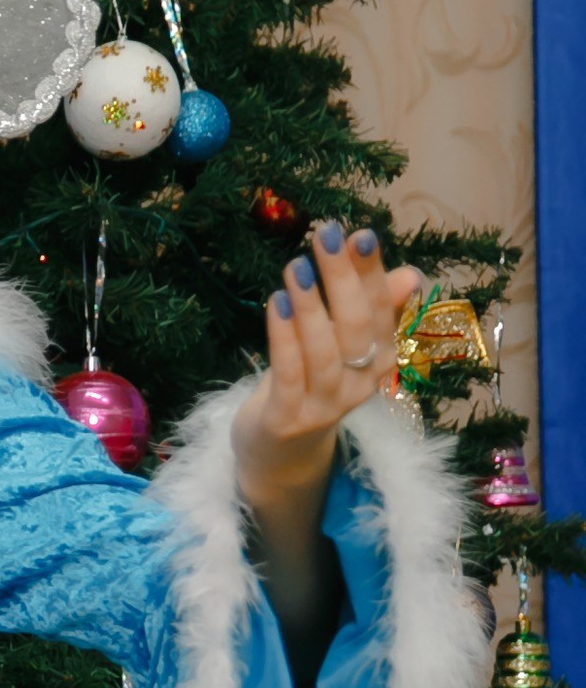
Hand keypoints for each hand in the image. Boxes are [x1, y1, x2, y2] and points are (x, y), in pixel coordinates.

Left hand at [234, 223, 421, 483]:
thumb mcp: (343, 344)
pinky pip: (289, 373)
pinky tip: (275, 302)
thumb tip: (411, 275)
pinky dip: (283, 336)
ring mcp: (325, 406)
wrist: (281, 453)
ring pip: (324, 350)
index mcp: (381, 359)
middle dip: (343, 278)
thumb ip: (374, 308)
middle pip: (357, 327)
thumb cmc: (312, 382)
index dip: (372, 273)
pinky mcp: (289, 420)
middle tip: (325, 235)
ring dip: (311, 305)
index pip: (381, 310)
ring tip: (296, 266)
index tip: (359, 235)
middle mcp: (361, 384)